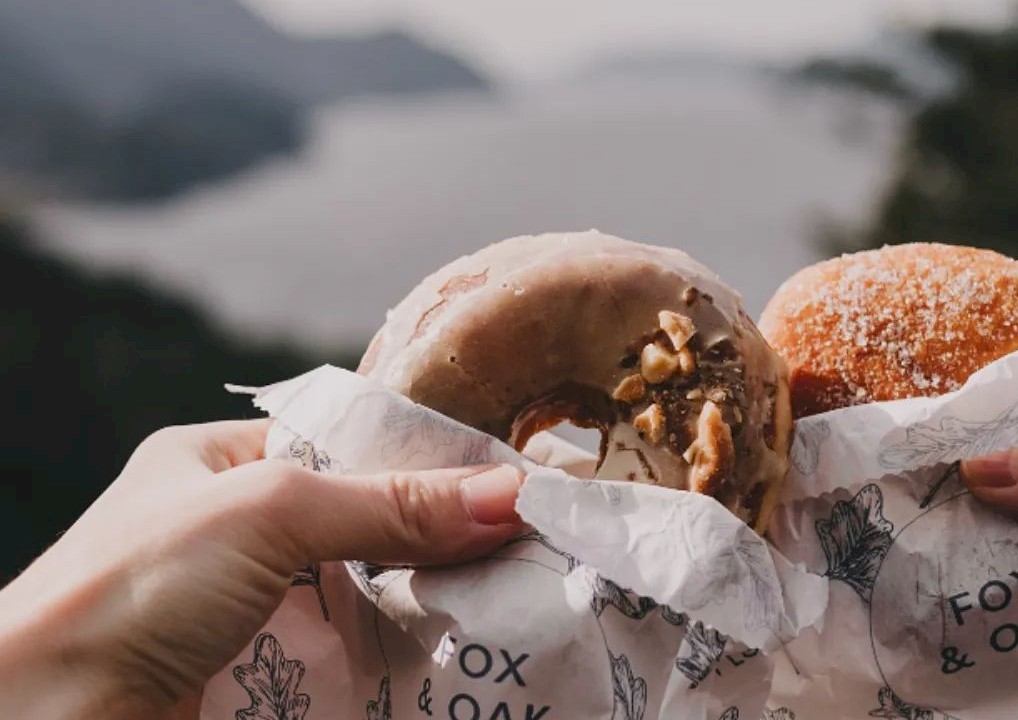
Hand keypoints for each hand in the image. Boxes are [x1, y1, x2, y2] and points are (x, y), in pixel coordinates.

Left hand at [0, 420, 524, 718]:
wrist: (47, 717)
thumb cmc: (132, 586)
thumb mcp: (271, 510)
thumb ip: (390, 503)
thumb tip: (510, 494)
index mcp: (218, 461)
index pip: (346, 444)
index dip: (422, 460)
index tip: (501, 480)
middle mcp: (232, 531)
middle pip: (364, 527)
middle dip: (434, 542)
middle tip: (516, 550)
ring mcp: (245, 611)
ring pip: (362, 598)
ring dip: (424, 606)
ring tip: (505, 602)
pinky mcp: (258, 681)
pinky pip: (346, 660)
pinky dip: (396, 661)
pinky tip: (449, 656)